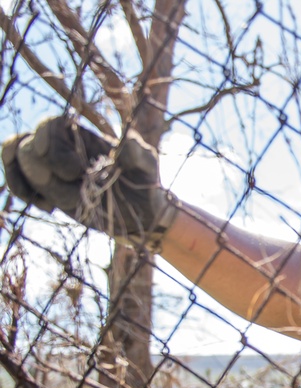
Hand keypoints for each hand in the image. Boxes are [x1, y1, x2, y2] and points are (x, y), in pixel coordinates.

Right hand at [2, 116, 176, 248]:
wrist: (141, 214)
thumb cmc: (146, 184)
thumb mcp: (148, 166)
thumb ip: (137, 153)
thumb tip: (124, 147)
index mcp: (83, 136)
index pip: (50, 125)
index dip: (46, 139)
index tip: (69, 168)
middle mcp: (62, 148)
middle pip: (27, 145)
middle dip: (41, 168)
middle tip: (73, 183)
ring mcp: (51, 168)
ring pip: (17, 162)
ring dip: (33, 184)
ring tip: (60, 200)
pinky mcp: (47, 188)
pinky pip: (18, 181)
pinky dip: (23, 193)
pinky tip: (48, 207)